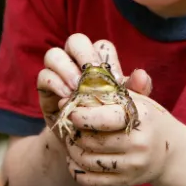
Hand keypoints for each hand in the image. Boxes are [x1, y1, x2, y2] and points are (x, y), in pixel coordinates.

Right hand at [36, 33, 151, 141]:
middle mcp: (78, 64)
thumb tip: (141, 75)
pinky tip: (66, 98)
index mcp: (101, 63)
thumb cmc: (110, 118)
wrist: (86, 144)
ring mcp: (59, 74)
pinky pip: (43, 76)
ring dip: (66, 70)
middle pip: (76, 41)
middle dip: (83, 56)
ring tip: (76, 88)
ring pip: (54, 54)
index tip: (114, 80)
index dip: (106, 58)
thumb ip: (136, 90)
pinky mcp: (45, 89)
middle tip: (90, 77)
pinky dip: (55, 84)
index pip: (102, 46)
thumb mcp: (124, 105)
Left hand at [63, 90, 175, 185]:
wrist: (171, 153)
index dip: (81, 115)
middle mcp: (139, 143)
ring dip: (72, 150)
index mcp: (142, 117)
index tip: (70, 110)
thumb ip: (113, 89)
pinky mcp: (125, 181)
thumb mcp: (140, 100)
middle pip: (90, 140)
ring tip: (72, 140)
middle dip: (73, 132)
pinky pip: (89, 180)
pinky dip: (75, 169)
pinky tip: (75, 159)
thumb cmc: (149, 120)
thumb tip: (78, 88)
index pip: (103, 118)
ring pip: (86, 160)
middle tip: (69, 126)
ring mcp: (132, 165)